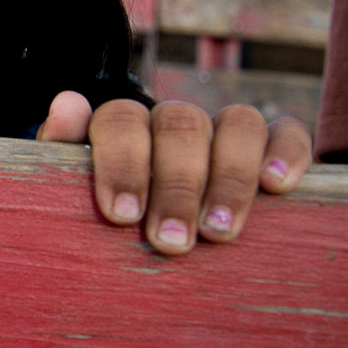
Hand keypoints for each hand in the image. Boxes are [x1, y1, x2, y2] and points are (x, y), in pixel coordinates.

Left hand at [37, 91, 311, 253]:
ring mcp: (224, 130)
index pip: (120, 118)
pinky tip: (278, 189)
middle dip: (175, 186)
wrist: (152, 236)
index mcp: (123, 127)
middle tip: (170, 242)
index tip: (121, 216)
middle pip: (180, 125)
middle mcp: (174, 121)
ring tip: (219, 233)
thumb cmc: (108, 221)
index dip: (122, 163)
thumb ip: (61, 154)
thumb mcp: (72, 195)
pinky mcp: (272, 147)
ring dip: (229, 177)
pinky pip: (286, 132)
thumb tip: (68, 105)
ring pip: (237, 124)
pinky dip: (286, 153)